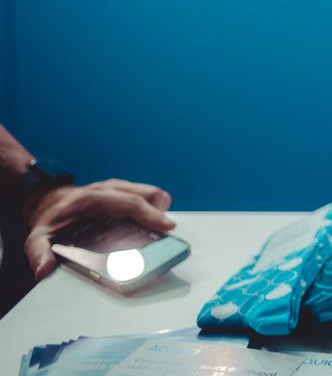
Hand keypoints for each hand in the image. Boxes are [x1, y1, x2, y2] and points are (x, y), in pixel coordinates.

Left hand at [25, 179, 173, 280]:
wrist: (49, 200)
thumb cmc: (50, 219)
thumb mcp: (38, 237)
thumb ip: (39, 253)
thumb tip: (44, 270)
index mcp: (93, 198)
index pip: (129, 203)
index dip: (151, 215)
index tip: (167, 227)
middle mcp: (110, 188)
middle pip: (148, 194)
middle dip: (160, 214)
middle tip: (162, 235)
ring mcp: (119, 187)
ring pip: (151, 192)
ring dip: (158, 211)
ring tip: (155, 231)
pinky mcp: (125, 191)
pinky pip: (147, 196)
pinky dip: (152, 209)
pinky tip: (145, 225)